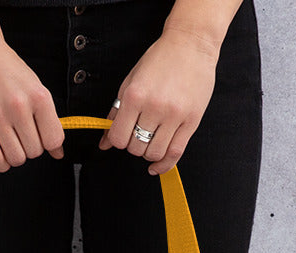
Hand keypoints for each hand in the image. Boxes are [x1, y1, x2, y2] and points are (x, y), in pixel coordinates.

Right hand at [0, 34, 64, 171]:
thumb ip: (48, 120)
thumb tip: (59, 153)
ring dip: (14, 155)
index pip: (53, 140)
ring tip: (9, 140)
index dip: (48, 143)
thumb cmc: (7, 70)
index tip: (39, 134)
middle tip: (20, 133)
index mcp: (39, 96)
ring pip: (16, 158)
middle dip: (29, 147)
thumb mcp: (34, 88)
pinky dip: (0, 163)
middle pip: (34, 151)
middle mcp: (19, 106)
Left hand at [98, 26, 218, 174]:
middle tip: (140, 133)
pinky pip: (175, 154)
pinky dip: (164, 165)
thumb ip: (116, 113)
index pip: (118, 138)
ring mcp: (174, 115)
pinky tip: (156, 166)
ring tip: (151, 140)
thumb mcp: (131, 82)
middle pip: (136, 148)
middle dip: (134, 145)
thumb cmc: (159, 61)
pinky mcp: (191, 121)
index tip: (124, 134)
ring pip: (154, 153)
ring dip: (149, 153)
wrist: (191, 44)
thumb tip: (104, 143)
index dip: (118, 140)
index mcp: (135, 95)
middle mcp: (154, 107)